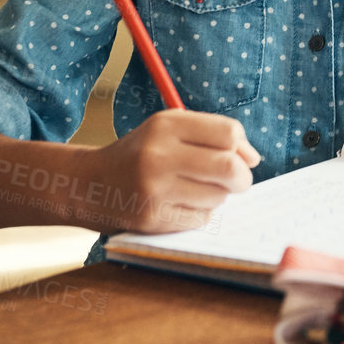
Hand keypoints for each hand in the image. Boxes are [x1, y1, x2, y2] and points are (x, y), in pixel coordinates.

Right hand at [89, 109, 261, 231]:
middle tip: (238, 181)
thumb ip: (213, 136)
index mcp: (166, 125)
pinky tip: (183, 205)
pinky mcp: (151, 219)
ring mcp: (153, 189)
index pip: (228, 133)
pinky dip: (201, 213)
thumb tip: (253, 159)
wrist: (90, 184)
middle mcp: (158, 155)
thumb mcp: (170, 130)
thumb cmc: (142, 153)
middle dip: (242, 178)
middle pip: (229, 167)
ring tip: (199, 190)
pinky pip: (200, 219)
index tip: (241, 156)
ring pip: (218, 196)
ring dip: (219, 196)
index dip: (243, 147)